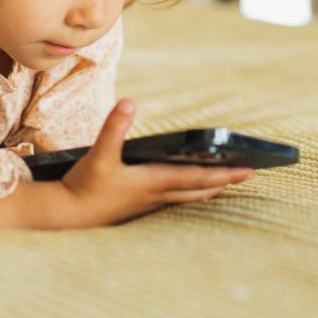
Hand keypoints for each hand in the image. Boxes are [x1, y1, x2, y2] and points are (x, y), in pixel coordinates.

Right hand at [58, 99, 253, 226]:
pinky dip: (190, 194)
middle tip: (248, 175)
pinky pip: (174, 201)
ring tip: (225, 183)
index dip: (224, 173)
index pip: (197, 177)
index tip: (248, 170)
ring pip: (188, 197)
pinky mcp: (139, 207)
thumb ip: (114, 128)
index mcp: (153, 181)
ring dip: (209, 189)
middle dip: (224, 181)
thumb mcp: (99, 154)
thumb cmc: (85, 185)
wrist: (68, 215)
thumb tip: (129, 102)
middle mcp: (156, 195)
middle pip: (199, 189)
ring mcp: (149, 204)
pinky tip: (190, 192)